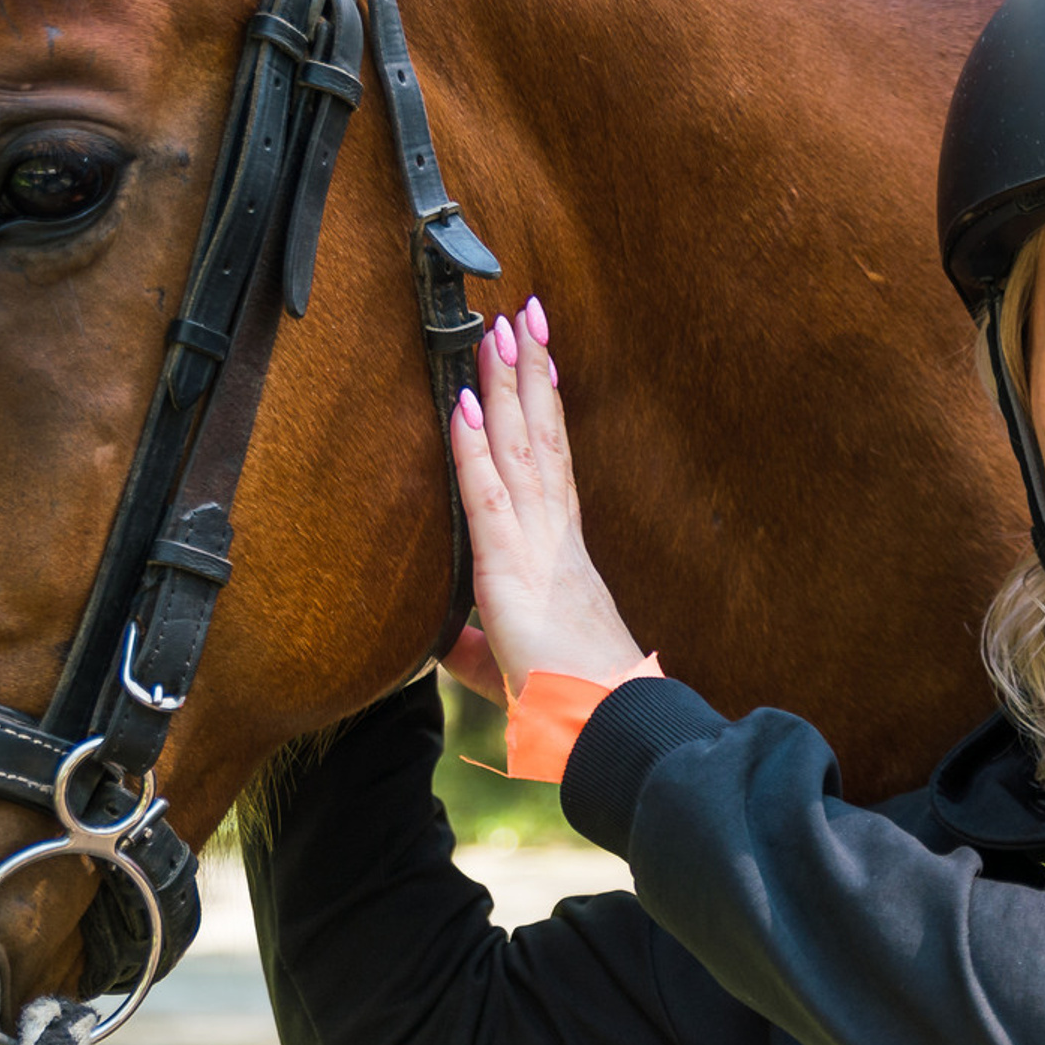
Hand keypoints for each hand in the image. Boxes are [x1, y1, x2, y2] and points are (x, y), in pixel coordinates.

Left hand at [444, 296, 646, 700]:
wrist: (603, 732)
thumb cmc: (572, 707)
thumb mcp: (510, 670)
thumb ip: (474, 648)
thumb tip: (442, 642)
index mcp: (561, 557)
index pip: (550, 466)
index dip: (542, 409)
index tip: (538, 358)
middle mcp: (556, 540)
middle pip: (541, 439)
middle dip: (531, 373)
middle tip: (523, 312)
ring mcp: (538, 549)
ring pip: (522, 451)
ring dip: (510, 386)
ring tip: (501, 327)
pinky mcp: (512, 573)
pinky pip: (488, 498)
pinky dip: (473, 449)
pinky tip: (465, 404)